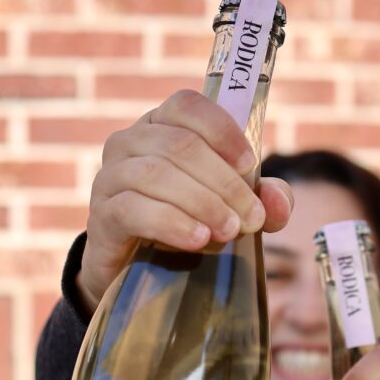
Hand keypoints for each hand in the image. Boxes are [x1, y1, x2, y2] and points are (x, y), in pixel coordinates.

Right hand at [77, 90, 293, 313]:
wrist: (135, 273)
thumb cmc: (186, 226)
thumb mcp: (229, 209)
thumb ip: (260, 200)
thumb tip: (278, 201)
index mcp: (160, 127)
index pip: (187, 106)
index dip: (222, 131)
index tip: (249, 166)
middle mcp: (129, 143)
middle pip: (179, 145)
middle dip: (224, 183)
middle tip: (251, 218)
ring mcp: (110, 178)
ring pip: (157, 174)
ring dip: (202, 203)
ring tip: (229, 231)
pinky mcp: (102, 217)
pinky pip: (133, 209)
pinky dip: (172, 222)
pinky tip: (198, 239)